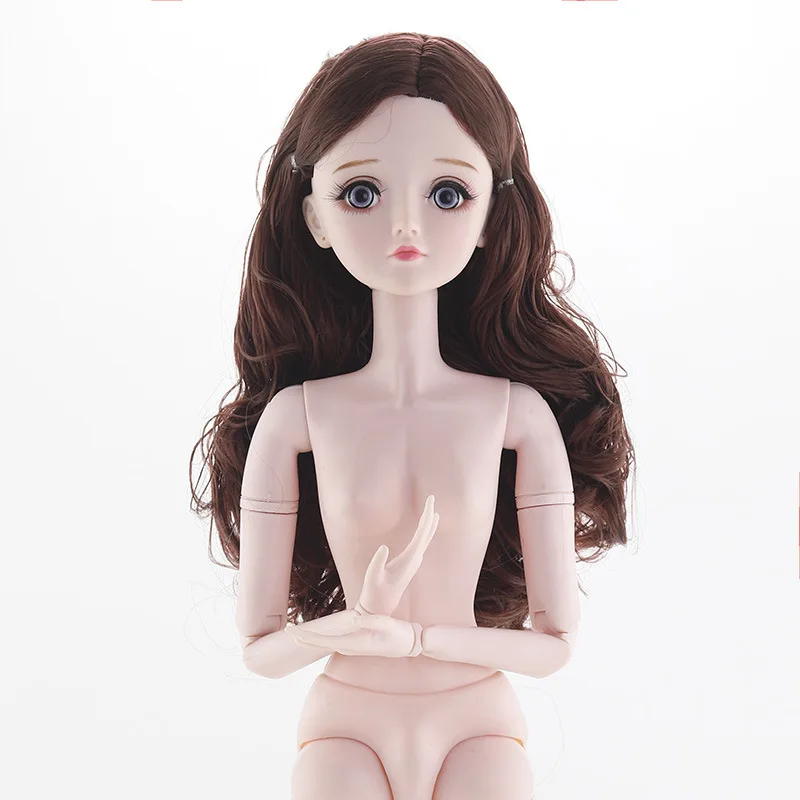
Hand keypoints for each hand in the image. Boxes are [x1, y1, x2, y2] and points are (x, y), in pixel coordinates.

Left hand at [287, 609, 422, 657]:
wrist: (408, 644)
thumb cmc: (398, 634)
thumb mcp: (387, 624)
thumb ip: (371, 621)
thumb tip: (355, 619)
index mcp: (353, 642)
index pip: (324, 640)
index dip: (307, 636)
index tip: (293, 631)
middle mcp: (349, 647)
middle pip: (320, 643)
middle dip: (302, 637)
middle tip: (286, 629)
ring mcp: (351, 646)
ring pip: (325, 643)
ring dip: (310, 639)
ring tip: (295, 632)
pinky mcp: (355, 643)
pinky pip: (332, 642)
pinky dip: (320, 639)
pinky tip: (315, 636)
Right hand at [355, 495, 439, 616]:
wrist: (380, 608)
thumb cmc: (374, 592)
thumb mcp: (372, 577)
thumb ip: (378, 562)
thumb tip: (384, 547)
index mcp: (409, 560)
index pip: (422, 535)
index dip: (426, 518)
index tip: (430, 504)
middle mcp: (415, 560)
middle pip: (426, 534)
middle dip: (429, 516)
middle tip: (432, 499)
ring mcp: (414, 563)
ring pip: (425, 540)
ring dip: (429, 525)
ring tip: (433, 511)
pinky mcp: (409, 564)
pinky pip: (420, 545)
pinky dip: (424, 534)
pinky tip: (425, 530)